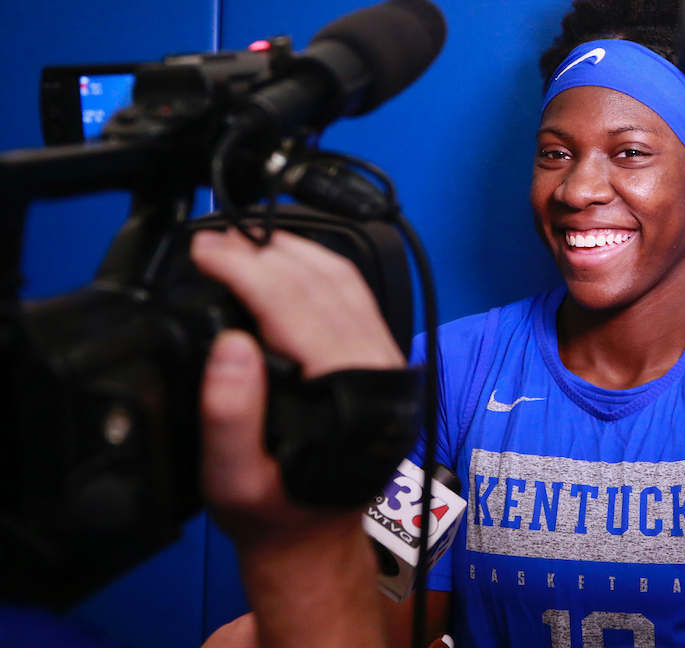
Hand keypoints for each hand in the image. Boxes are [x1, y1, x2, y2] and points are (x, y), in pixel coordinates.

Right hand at [193, 227, 399, 647]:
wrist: (314, 536)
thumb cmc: (274, 510)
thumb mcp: (233, 479)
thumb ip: (230, 415)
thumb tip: (231, 343)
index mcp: (348, 392)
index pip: (294, 304)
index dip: (245, 268)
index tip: (204, 249)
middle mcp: (379, 367)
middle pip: (322, 283)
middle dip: (264, 253)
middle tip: (213, 240)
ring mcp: (387, 360)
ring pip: (346, 282)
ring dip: (293, 252)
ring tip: (242, 242)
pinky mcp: (383, 358)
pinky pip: (355, 295)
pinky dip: (317, 268)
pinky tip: (285, 261)